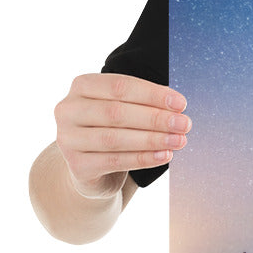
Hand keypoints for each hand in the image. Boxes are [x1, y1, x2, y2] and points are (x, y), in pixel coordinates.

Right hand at [54, 74, 190, 197]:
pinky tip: (164, 156)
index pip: (119, 86)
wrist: (92, 167)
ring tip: (179, 141)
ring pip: (115, 138)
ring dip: (152, 139)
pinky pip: (114, 161)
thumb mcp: (126, 108)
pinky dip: (143, 158)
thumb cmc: (114, 128)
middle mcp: (68, 110)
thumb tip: (177, 105)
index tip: (181, 103)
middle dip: (155, 118)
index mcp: (82, 86)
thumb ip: (145, 102)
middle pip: (116, 112)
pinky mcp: (77, 165)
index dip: (152, 94)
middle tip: (184, 124)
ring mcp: (68, 139)